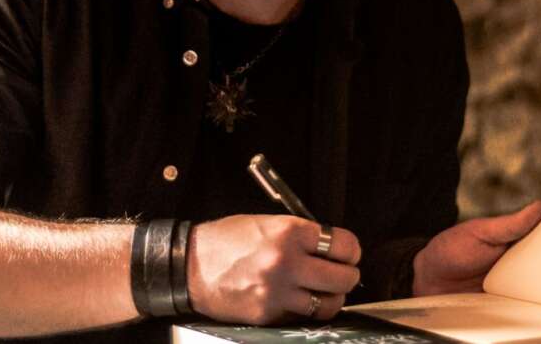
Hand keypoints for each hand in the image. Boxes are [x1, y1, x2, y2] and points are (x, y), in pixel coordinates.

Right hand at [187, 215, 360, 324]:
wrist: (189, 266)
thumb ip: (298, 235)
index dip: (351, 250)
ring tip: (326, 292)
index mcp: (288, 232)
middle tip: (343, 274)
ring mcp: (278, 292)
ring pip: (329, 304)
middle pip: (343, 277)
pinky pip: (303, 317)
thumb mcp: (264, 223)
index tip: (349, 253)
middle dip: (348, 276)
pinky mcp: (269, 314)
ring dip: (332, 298)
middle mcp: (287, 262)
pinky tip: (300, 301)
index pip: (342, 244)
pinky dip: (307, 311)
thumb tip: (329, 247)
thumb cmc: (225, 241)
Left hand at [412, 200, 540, 295]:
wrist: (430, 280)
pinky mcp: (509, 304)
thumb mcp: (482, 232)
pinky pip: (529, 306)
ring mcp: (516, 284)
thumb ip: (511, 224)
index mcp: (518, 240)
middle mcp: (521, 262)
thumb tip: (540, 206)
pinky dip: (538, 306)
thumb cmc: (453, 249)